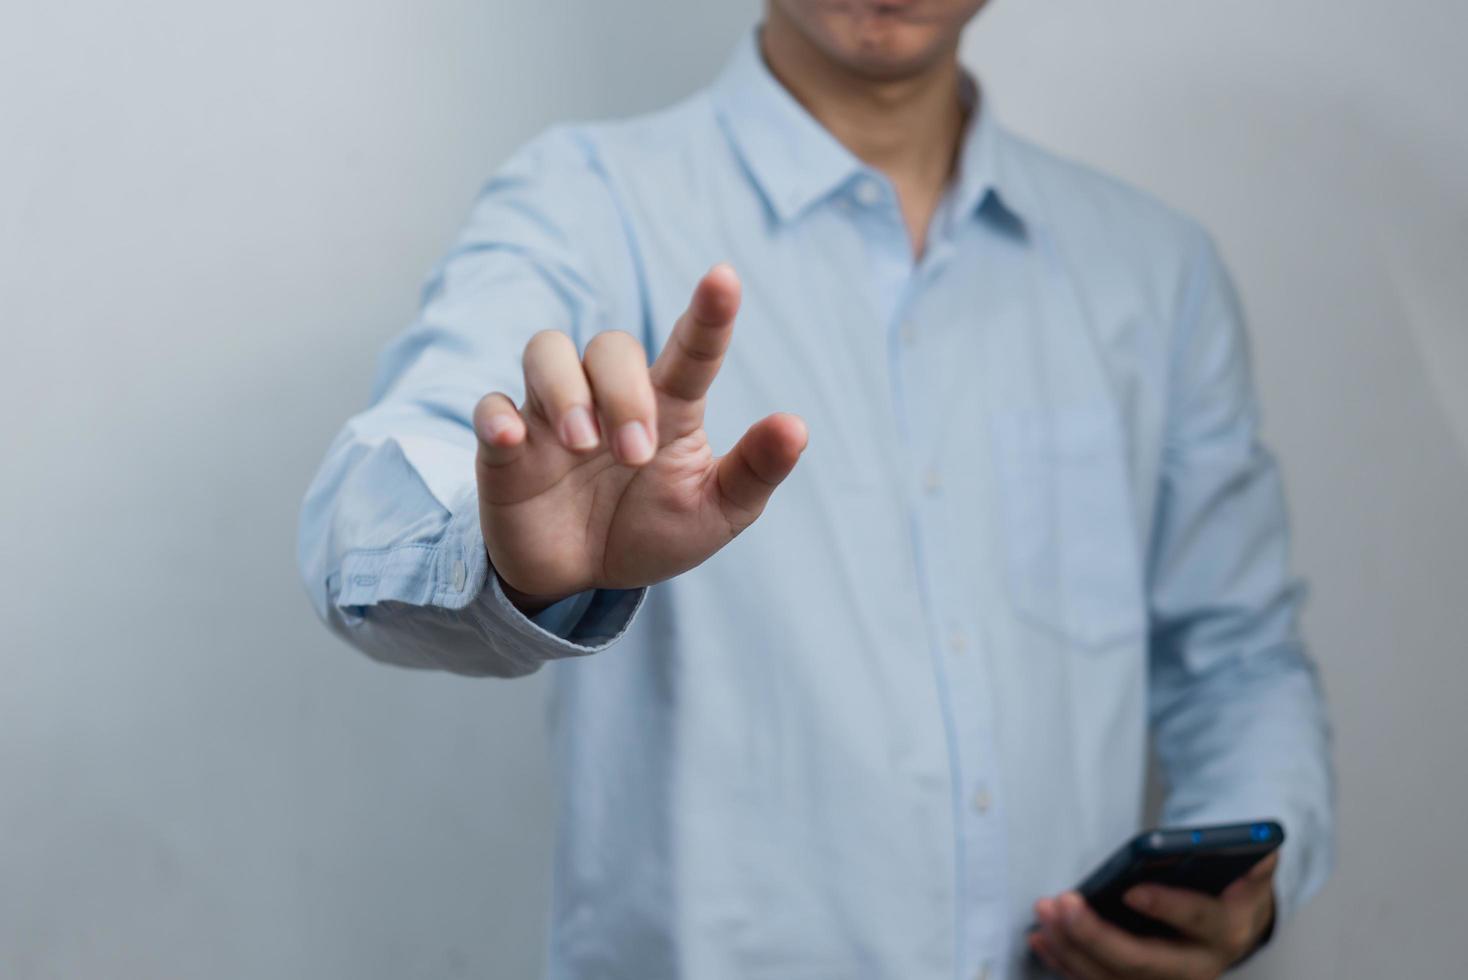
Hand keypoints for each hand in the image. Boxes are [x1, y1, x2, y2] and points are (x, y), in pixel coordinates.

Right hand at [473, 263, 808, 612]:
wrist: (582, 580)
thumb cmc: (652, 531)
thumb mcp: (716, 514)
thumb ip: (754, 471)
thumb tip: (797, 426)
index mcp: (668, 407)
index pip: (691, 349)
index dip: (709, 313)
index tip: (725, 278)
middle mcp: (608, 396)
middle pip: (611, 346)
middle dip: (625, 394)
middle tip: (636, 455)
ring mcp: (553, 415)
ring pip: (547, 350)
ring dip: (568, 390)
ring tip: (585, 445)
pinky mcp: (506, 447)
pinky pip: (490, 406)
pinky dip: (499, 417)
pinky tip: (515, 441)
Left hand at [1029, 852, 1278, 979]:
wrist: (1229, 928)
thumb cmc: (1228, 891)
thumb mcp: (1248, 872)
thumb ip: (1252, 860)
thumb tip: (1263, 848)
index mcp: (1227, 933)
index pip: (1199, 921)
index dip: (1167, 907)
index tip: (1132, 891)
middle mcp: (1196, 969)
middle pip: (1142, 962)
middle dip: (1096, 935)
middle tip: (1061, 902)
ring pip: (1112, 978)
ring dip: (1071, 948)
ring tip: (1043, 914)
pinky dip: (1066, 962)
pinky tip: (1041, 939)